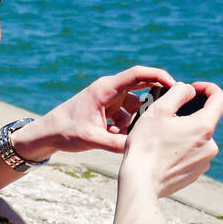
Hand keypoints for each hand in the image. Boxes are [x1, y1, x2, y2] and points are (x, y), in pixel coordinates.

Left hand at [36, 66, 174, 155]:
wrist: (46, 135)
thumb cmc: (65, 132)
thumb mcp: (92, 139)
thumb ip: (117, 144)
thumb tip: (140, 148)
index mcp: (105, 89)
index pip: (138, 74)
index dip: (159, 75)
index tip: (176, 84)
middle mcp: (109, 91)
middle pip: (141, 89)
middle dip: (153, 103)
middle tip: (161, 118)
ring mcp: (109, 100)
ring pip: (134, 107)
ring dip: (135, 122)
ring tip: (124, 135)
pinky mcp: (107, 111)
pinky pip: (126, 117)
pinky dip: (126, 128)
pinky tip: (114, 139)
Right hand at [122, 81, 222, 197]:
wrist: (140, 182)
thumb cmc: (146, 144)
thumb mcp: (158, 109)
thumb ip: (179, 92)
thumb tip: (190, 90)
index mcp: (204, 126)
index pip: (221, 99)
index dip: (209, 88)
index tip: (193, 89)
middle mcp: (211, 144)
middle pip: (205, 120)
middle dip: (188, 115)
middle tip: (165, 118)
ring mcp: (205, 161)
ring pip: (197, 138)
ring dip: (184, 133)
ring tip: (161, 139)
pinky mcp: (196, 172)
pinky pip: (193, 154)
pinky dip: (181, 149)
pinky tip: (163, 154)